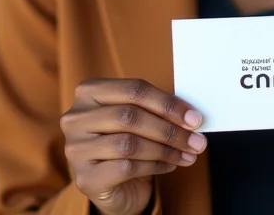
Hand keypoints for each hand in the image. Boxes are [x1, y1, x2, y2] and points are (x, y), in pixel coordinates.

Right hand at [61, 78, 206, 214]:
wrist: (110, 183)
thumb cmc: (126, 139)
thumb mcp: (139, 117)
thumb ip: (158, 110)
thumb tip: (192, 117)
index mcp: (89, 92)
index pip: (134, 90)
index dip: (167, 103)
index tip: (194, 117)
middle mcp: (76, 118)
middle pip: (130, 116)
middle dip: (169, 129)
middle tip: (196, 140)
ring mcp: (76, 149)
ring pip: (129, 143)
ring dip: (166, 149)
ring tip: (187, 153)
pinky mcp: (85, 178)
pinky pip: (126, 168)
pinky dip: (155, 166)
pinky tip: (170, 165)